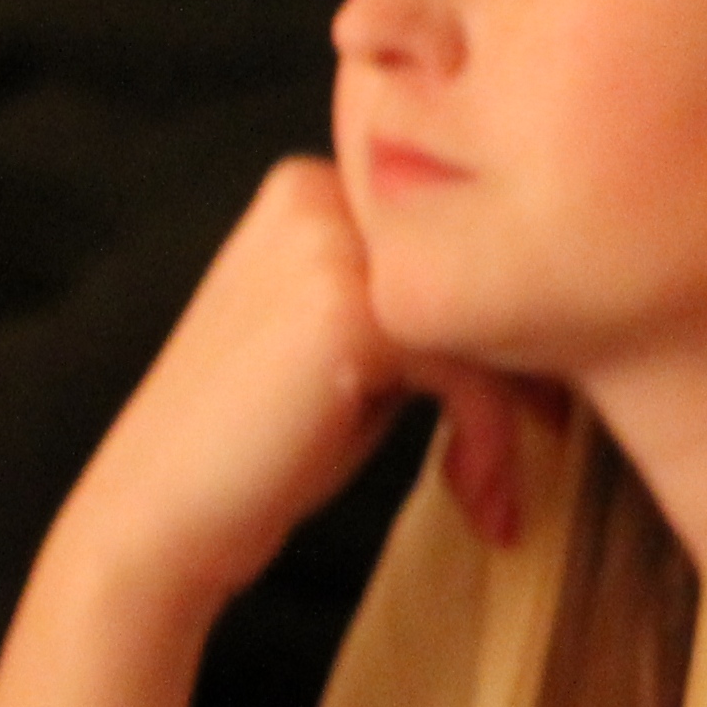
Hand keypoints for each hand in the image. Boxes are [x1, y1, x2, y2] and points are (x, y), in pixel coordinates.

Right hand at [47, 163, 532, 628]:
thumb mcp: (347, 344)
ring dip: (507, 418)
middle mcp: (315, 191)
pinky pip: (471, 364)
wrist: (157, 520)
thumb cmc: (262, 447)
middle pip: (479, 268)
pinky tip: (475, 501)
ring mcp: (328, 244)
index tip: (537, 408)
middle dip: (519, 369)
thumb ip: (412, 297)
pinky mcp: (348, 309)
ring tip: (491, 496)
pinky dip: (489, 438)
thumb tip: (548, 295)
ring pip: (485, 316)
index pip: (456, 236)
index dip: (504, 323)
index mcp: (310, 186)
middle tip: (526, 451)